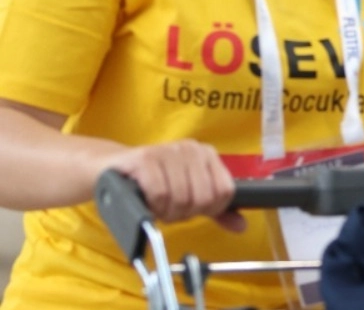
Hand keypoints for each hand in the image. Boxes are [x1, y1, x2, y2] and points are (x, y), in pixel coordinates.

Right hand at [102, 140, 243, 231]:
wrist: (112, 169)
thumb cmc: (155, 184)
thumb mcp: (189, 194)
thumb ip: (217, 210)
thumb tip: (241, 226)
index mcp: (207, 154)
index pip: (225, 191)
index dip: (210, 209)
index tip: (193, 211)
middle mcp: (191, 148)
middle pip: (204, 198)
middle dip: (186, 213)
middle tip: (170, 210)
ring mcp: (168, 150)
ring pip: (182, 198)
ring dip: (167, 212)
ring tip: (157, 205)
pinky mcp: (146, 158)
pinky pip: (160, 194)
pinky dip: (153, 206)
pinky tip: (147, 201)